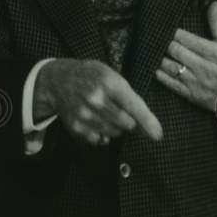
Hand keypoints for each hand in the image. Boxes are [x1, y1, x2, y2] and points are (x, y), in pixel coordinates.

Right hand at [36, 58, 162, 146]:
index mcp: (109, 82)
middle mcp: (96, 99)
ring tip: (107, 114)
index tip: (158, 135)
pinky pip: (99, 139)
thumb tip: (149, 125)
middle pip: (126, 124)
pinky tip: (96, 121)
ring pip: (114, 133)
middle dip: (130, 122)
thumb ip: (131, 97)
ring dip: (116, 128)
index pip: (133, 107)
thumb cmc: (91, 76)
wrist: (58, 80)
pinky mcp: (76, 126)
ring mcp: (85, 114)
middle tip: (122, 112)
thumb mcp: (112, 76)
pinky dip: (102, 135)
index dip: (148, 122)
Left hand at [155, 1, 216, 113]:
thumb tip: (213, 4)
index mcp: (214, 53)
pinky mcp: (191, 95)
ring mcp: (197, 82)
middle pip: (176, 51)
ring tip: (152, 51)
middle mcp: (204, 67)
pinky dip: (160, 75)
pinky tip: (155, 67)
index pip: (187, 39)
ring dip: (159, 58)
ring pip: (171, 66)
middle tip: (156, 38)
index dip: (174, 33)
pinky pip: (171, 83)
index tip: (166, 28)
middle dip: (165, 43)